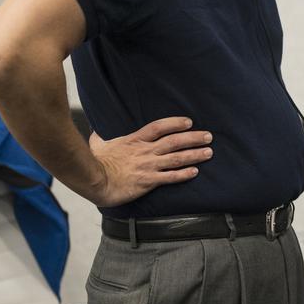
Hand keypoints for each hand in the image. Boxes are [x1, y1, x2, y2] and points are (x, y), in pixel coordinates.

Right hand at [85, 116, 212, 205]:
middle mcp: (145, 151)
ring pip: (176, 158)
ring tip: (208, 152)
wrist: (94, 181)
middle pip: (174, 141)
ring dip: (194, 155)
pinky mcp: (148, 181)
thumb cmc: (96, 163)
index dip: (175, 123)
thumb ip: (100, 137)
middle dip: (193, 138)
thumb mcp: (98, 144)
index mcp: (135, 140)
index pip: (159, 127)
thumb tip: (95, 131)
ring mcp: (148, 166)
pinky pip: (170, 177)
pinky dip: (184, 174)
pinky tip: (195, 172)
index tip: (189, 122)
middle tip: (208, 136)